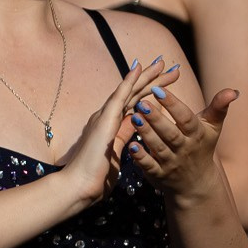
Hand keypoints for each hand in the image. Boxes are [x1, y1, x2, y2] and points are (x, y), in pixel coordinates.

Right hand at [54, 56, 168, 208]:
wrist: (79, 185)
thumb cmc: (95, 175)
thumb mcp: (116, 152)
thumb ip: (123, 137)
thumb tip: (134, 125)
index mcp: (112, 125)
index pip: (135, 103)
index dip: (150, 91)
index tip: (165, 81)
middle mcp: (107, 116)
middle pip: (134, 93)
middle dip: (152, 79)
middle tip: (168, 64)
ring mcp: (105, 116)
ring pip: (129, 90)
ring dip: (145, 75)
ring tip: (161, 62)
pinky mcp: (105, 120)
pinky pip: (119, 96)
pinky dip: (130, 81)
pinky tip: (139, 69)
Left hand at [125, 74, 236, 203]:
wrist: (196, 183)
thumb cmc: (201, 146)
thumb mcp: (212, 128)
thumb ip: (218, 108)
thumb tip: (233, 91)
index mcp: (197, 134)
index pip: (185, 118)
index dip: (173, 104)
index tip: (158, 89)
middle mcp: (184, 148)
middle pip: (170, 133)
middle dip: (156, 119)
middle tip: (141, 103)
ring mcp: (171, 162)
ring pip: (158, 147)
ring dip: (146, 133)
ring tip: (134, 117)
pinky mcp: (158, 174)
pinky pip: (149, 166)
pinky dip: (140, 157)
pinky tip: (131, 145)